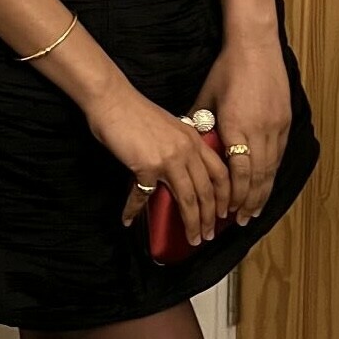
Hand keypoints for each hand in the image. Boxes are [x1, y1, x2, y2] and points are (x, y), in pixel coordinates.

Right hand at [83, 79, 231, 245]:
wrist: (113, 100)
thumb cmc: (136, 111)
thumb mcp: (170, 126)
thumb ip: (180, 146)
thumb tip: (182, 171)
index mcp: (193, 139)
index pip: (220, 173)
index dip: (225, 197)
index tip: (224, 213)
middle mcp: (187, 150)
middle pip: (207, 191)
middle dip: (210, 218)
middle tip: (208, 235)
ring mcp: (169, 159)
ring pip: (188, 200)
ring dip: (191, 223)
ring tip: (191, 239)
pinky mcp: (147, 166)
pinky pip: (143, 196)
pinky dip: (134, 210)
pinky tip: (128, 219)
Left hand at [190, 36, 289, 224]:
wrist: (256, 47)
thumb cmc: (227, 69)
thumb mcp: (207, 96)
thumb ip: (199, 123)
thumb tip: (188, 143)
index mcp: (236, 126)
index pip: (238, 172)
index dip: (232, 195)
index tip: (225, 210)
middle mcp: (259, 130)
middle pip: (257, 177)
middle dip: (248, 203)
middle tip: (240, 222)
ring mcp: (276, 126)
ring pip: (271, 169)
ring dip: (262, 193)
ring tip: (254, 212)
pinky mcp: (285, 121)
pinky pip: (280, 155)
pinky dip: (273, 173)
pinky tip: (267, 184)